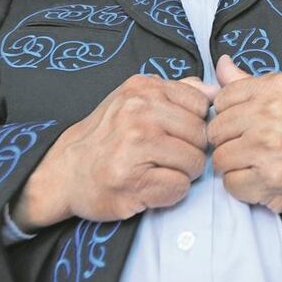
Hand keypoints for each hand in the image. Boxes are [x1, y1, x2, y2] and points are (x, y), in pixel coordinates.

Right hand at [11, 74, 210, 229]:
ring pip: (194, 162)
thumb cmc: (107, 135)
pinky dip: (170, 192)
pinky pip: (179, 188)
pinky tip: (149, 186)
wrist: (65, 172)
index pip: (202, 104)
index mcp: (143, 89)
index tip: (175, 133)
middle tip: (165, 157)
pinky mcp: (133, 180)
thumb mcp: (135, 99)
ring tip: (157, 170)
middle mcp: (139, 113)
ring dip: (182, 173)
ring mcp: (135, 146)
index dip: (194, 123)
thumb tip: (215, 90)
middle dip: (191, 150)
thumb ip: (176, 91)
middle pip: (201, 135)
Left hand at [208, 55, 281, 212]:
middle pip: (216, 131)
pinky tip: (261, 178)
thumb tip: (221, 64)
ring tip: (257, 162)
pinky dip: (243, 186)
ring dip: (234, 164)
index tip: (245, 123)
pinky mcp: (270, 181)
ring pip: (220, 159)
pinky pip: (231, 185)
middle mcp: (268, 116)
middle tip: (250, 145)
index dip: (230, 114)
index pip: (221, 99)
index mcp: (272, 89)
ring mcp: (267, 150)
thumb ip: (249, 81)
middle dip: (229, 140)